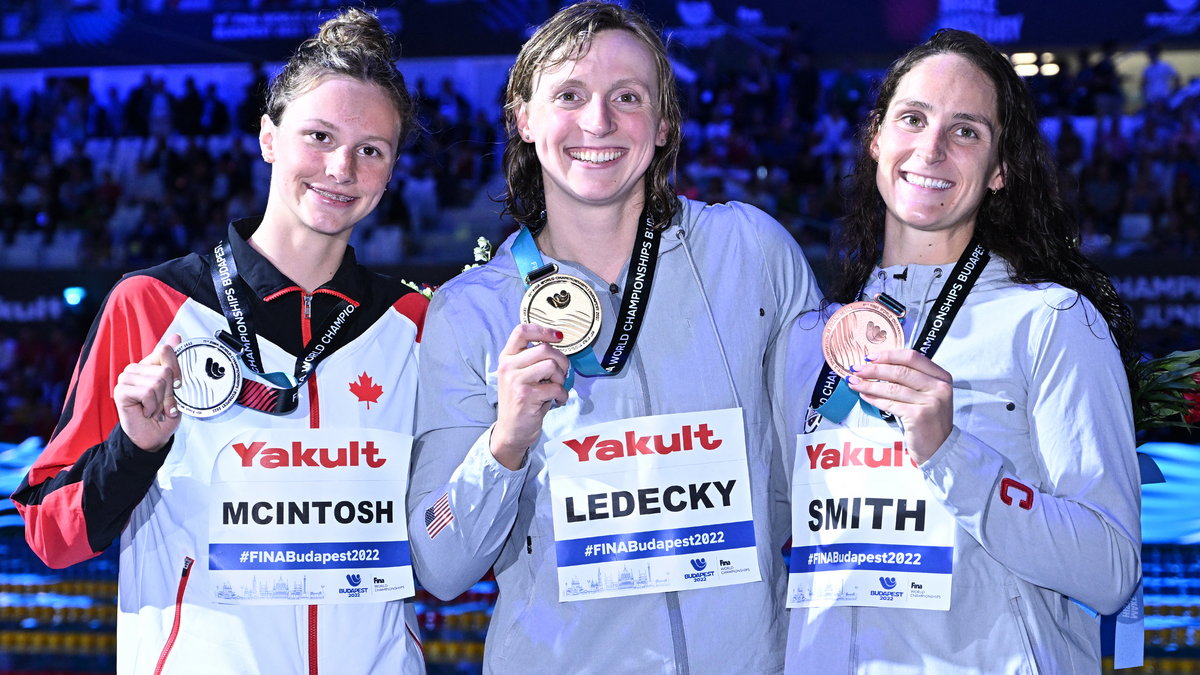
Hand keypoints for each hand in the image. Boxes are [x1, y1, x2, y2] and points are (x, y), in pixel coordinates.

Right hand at [115, 334, 182, 451]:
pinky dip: (152, 406)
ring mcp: (126, 379)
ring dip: (161, 401)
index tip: (177, 385)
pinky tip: (146, 412)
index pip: (165, 350)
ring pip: (157, 382)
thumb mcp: (174, 388)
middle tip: (163, 405)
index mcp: (149, 365)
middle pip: (164, 370)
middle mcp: (136, 369)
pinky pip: (147, 392)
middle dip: (169, 392)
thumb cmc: (163, 414)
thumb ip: (172, 362)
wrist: (153, 436)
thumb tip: (175, 336)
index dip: (176, 369)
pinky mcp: (120, 391)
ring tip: (154, 409)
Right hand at [491, 323, 568, 469]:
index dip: (543, 330)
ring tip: (557, 387)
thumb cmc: (521, 401)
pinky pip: (555, 386)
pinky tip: (557, 400)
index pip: (522, 331)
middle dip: (561, 360)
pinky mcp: (526, 395)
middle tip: (562, 374)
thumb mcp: (520, 375)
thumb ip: (532, 359)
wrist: (511, 431)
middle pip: (544, 349)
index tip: (558, 336)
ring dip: (562, 377)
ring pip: (551, 365)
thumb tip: (557, 344)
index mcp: (507, 358)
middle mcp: (508, 366)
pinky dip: (562, 394)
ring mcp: (515, 380)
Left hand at [846, 348, 953, 463]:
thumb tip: (878, 365)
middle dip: (874, 369)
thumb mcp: (928, 394)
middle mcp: (939, 387)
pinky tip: (864, 395)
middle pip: (900, 371)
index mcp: (942, 377)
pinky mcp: (919, 416)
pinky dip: (874, 399)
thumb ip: (912, 379)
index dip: (888, 355)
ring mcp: (930, 402)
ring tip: (854, 382)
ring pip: (892, 387)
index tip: (870, 357)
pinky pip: (890, 403)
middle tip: (856, 369)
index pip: (912, 357)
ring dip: (869, 384)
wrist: (939, 447)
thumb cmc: (929, 419)